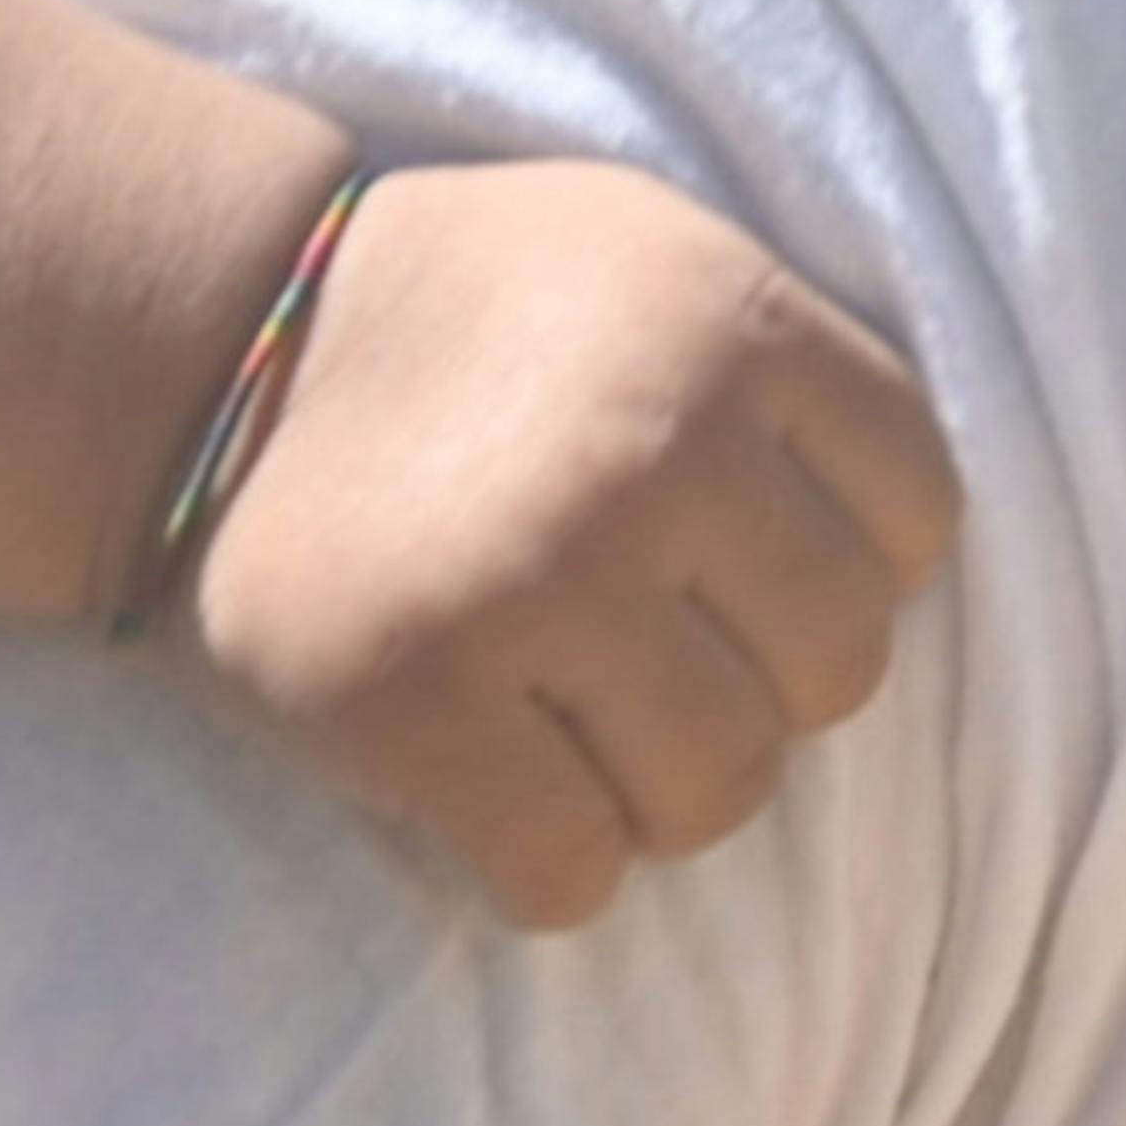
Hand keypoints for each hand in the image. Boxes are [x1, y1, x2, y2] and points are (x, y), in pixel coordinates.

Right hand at [180, 161, 967, 924]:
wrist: (206, 340)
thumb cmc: (463, 314)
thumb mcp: (650, 254)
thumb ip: (787, 371)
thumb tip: (909, 558)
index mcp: (730, 320)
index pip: (919, 517)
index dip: (846, 564)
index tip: (747, 564)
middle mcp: (652, 447)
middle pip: (838, 671)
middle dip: (757, 686)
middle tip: (651, 657)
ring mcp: (534, 579)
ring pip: (723, 790)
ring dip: (661, 789)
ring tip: (575, 725)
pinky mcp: (414, 699)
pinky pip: (575, 872)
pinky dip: (552, 866)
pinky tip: (499, 792)